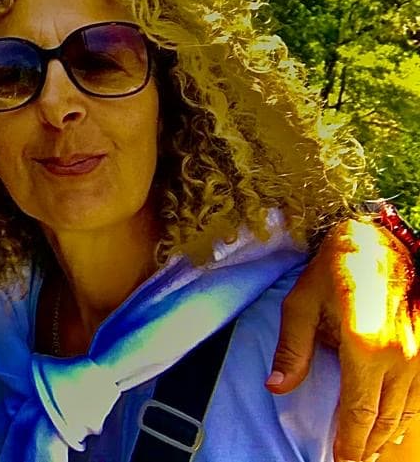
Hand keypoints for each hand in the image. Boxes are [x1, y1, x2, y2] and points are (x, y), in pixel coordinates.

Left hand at [267, 219, 418, 460]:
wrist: (377, 242)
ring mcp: (417, 353)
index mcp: (365, 345)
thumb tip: (276, 386)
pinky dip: (401, 416)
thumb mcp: (300, 303)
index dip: (351, 440)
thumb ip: (291, 348)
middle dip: (367, 445)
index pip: (360, 409)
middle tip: (348, 459)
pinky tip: (387, 425)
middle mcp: (398, 355)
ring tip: (365, 450)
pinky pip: (415, 395)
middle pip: (385, 417)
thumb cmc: (333, 269)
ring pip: (404, 411)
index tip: (340, 459)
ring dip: (385, 434)